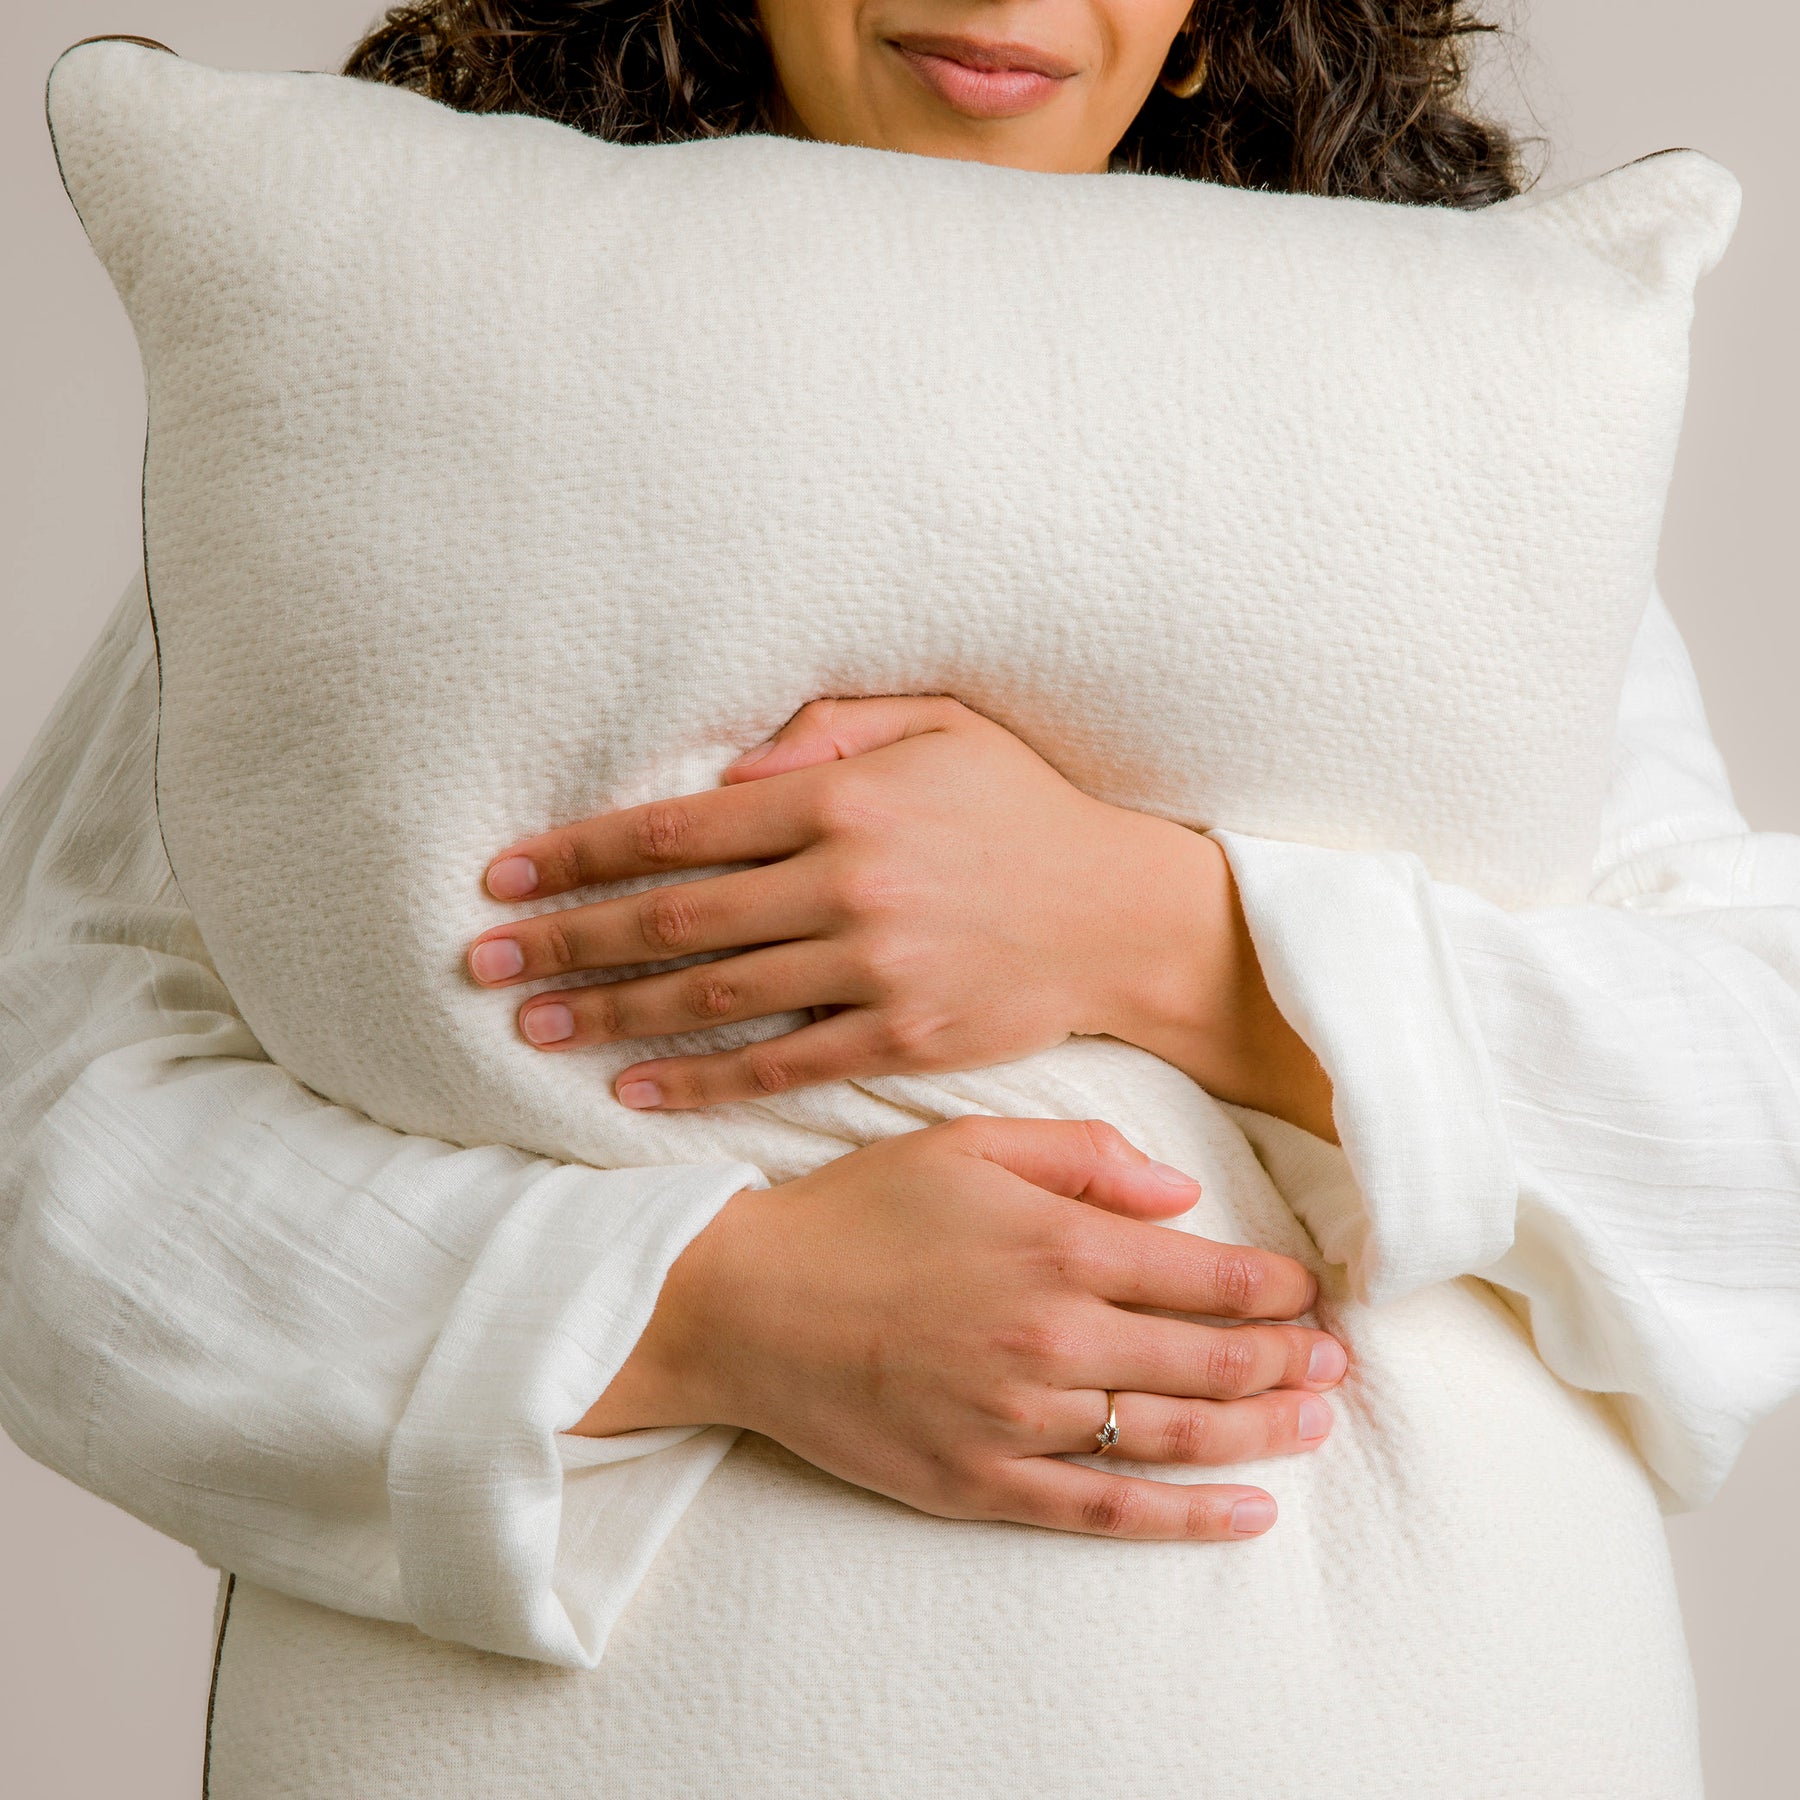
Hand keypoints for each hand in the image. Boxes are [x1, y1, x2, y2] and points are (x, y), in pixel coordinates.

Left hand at [469, 695, 1333, 1136]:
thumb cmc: (1022, 810)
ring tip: (533, 1026)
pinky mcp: (904, 1037)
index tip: (505, 875)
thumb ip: (826, 732)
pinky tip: (635, 1087)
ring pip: (713, 997)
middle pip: (674, 918)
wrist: (1124, 914)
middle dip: (567, 940)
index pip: (678, 828)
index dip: (581, 853)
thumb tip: (727, 767)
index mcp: (843, 798)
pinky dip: (703, 1079)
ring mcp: (876, 966)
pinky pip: (783, 1063)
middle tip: (482, 963)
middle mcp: (848, 882)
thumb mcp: (938, 728)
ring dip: (611, 1014)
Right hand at [573, 1116, 1347, 1538]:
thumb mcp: (965, 1142)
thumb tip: (1180, 1192)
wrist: (745, 1304)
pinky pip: (1107, 1508)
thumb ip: (1081, 1154)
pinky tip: (1249, 1513)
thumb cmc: (857, 1213)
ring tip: (1318, 1424)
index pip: (1209, 1276)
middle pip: (1211, 1362)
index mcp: (1058, 1246)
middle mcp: (1054, 1338)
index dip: (1278, 1287)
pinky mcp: (984, 1483)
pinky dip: (1187, 1516)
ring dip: (1263, 1432)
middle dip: (1290, 1361)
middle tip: (1337, 1361)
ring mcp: (1021, 1420)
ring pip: (1175, 1436)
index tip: (1314, 1290)